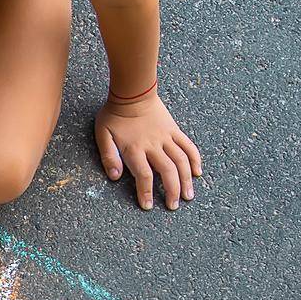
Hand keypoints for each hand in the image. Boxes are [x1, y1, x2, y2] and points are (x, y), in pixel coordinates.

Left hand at [95, 90, 202, 209]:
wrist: (132, 93)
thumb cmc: (114, 115)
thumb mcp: (102, 135)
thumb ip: (108, 156)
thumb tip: (115, 176)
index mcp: (134, 148)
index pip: (143, 175)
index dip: (146, 192)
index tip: (148, 206)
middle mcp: (153, 145)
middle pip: (167, 171)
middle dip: (171, 191)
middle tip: (173, 206)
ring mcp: (166, 137)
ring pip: (181, 161)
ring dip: (186, 180)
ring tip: (188, 196)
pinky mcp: (175, 131)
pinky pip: (189, 146)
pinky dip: (195, 159)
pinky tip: (198, 173)